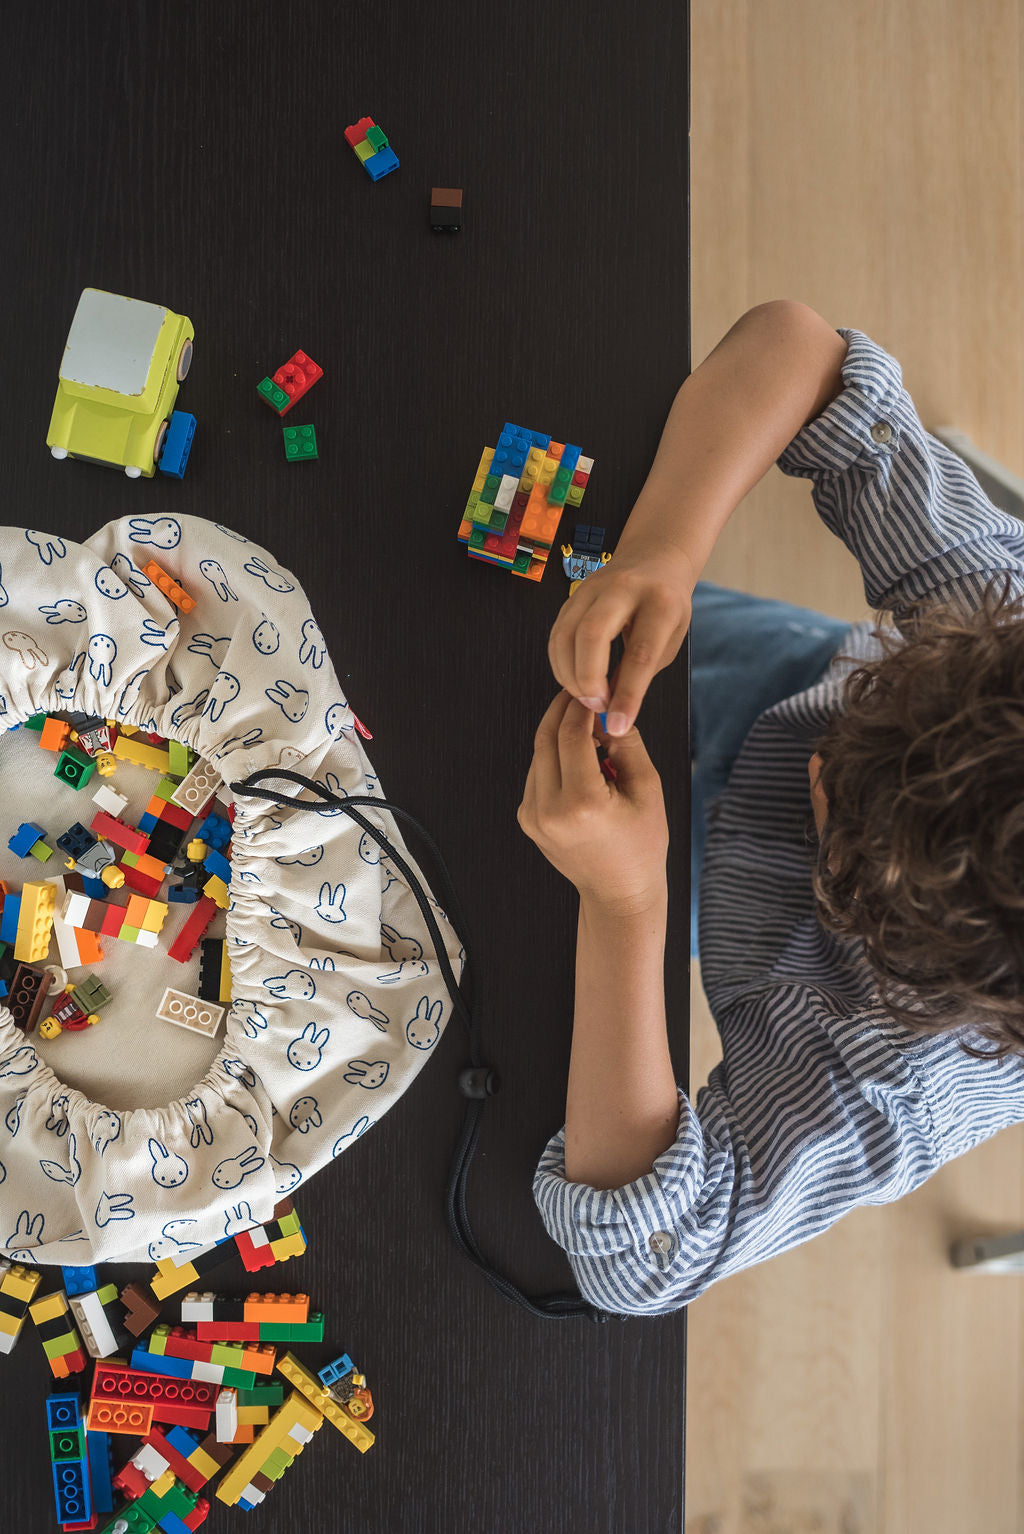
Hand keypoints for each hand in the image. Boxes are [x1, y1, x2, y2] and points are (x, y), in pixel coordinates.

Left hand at [517, 690, 667, 907]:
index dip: (582, 707)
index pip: (572, 735)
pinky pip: (537, 774)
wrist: (618, 892)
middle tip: (583, 695)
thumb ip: (626, 744)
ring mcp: (533, 817)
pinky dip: (555, 759)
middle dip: (563, 712)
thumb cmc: (641, 843)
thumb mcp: (647, 790)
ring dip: (559, 735)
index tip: (594, 691)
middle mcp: (549, 810)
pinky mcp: (527, 820)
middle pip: (547, 739)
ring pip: (539, 754)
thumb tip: (605, 712)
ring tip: (590, 732)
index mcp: (582, 803)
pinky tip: (580, 762)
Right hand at [547, 543, 693, 734]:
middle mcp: (624, 589)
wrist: (654, 558)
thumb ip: (640, 672)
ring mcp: (593, 588)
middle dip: (588, 679)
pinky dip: (560, 664)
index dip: (628, 695)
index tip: (618, 725)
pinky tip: (573, 680)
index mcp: (660, 603)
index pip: (640, 653)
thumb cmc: (666, 605)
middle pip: (592, 634)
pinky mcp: (572, 595)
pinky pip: (556, 634)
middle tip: (596, 706)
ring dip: (570, 675)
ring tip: (585, 697)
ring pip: (566, 634)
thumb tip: (611, 709)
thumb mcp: (669, 639)